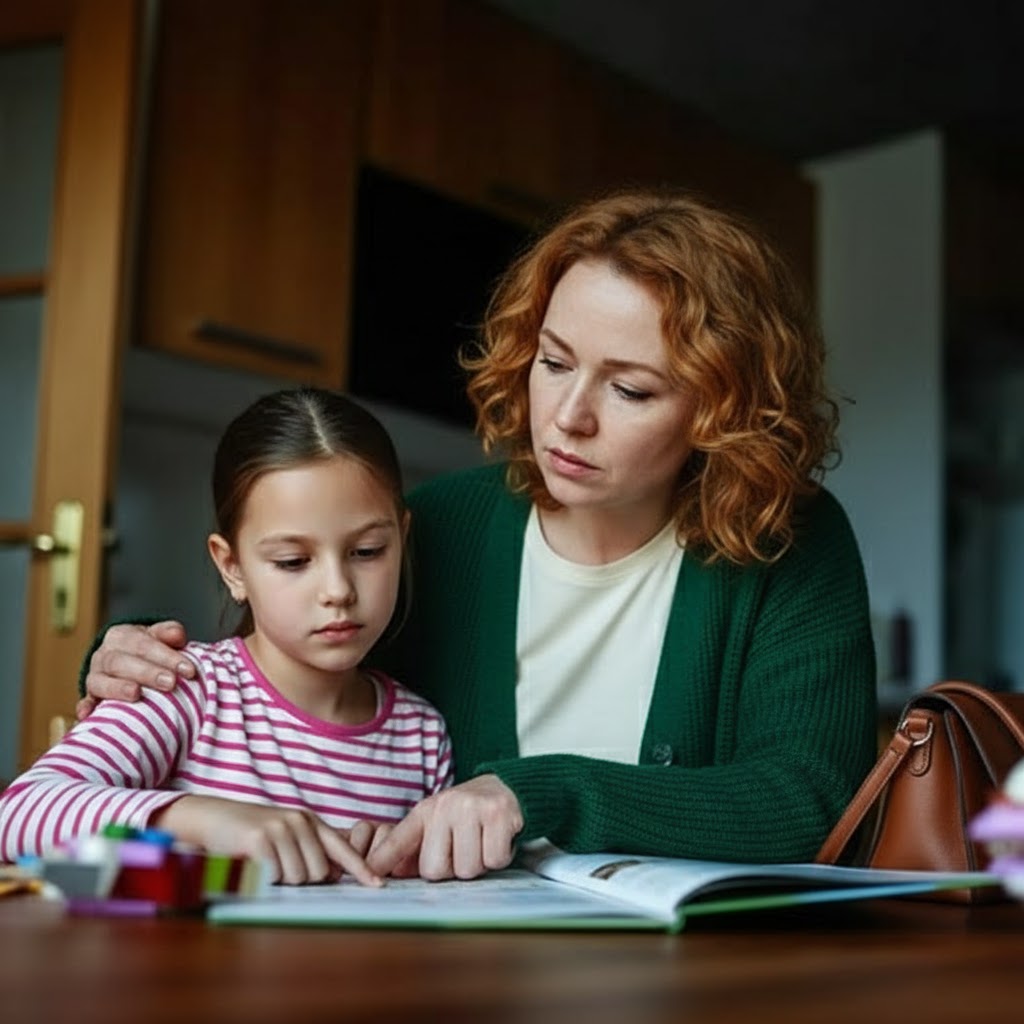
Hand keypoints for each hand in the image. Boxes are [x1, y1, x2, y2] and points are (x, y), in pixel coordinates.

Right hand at [80, 621, 195, 717]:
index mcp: (121, 636)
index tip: (189, 670)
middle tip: (170, 683)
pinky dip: (86, 707)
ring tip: (136, 694)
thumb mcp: (158, 636)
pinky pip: (86, 702)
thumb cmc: (148, 650)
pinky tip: (88, 714)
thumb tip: (177, 635)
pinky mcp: (91, 697)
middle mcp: (104, 655)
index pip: (143, 644)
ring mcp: (95, 677)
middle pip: (121, 662)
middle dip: (147, 673)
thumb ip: (169, 633)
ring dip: (118, 688)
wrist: (126, 660)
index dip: (166, 656)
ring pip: (101, 681)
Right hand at [153, 796, 382, 886]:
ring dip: (281, 881)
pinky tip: (254, 865)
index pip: (341, 848)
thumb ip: (310, 850)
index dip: (360, 868)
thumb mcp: (285, 835)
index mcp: (309, 822)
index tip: (378, 885)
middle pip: (319, 873)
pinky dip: (266, 879)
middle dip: (301, 881)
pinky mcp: (260, 839)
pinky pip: (276, 876)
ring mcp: (280, 828)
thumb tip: (334, 875)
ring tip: (264, 864)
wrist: (213, 817)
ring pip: (298, 878)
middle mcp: (299, 821)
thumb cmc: (250, 833)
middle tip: (278, 868)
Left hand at [365, 775, 522, 880]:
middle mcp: (445, 807)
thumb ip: (413, 849)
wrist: (506, 787)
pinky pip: (493, 860)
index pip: (398, 840)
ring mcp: (472, 809)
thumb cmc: (467, 814)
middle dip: (452, 868)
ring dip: (478, 863)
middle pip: (435, 869)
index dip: (382, 859)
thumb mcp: (437, 824)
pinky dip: (499, 857)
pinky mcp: (498, 815)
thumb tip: (389, 873)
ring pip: (467, 869)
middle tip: (464, 848)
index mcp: (425, 812)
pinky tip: (497, 838)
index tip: (366, 873)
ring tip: (481, 842)